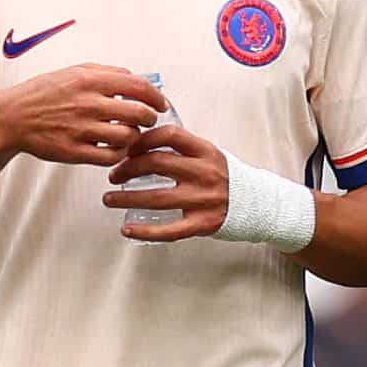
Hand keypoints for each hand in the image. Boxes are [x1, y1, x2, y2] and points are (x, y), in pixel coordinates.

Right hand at [0, 63, 164, 165]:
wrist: (12, 117)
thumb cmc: (42, 94)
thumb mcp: (73, 71)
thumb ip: (106, 72)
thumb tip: (133, 76)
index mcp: (89, 81)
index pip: (138, 86)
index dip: (156, 96)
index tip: (160, 102)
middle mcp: (87, 104)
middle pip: (139, 112)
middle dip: (150, 117)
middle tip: (148, 119)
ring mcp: (81, 129)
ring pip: (128, 136)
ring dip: (135, 136)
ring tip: (129, 134)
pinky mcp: (74, 152)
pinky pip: (110, 157)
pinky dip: (119, 154)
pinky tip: (116, 148)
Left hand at [102, 124, 230, 241]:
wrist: (256, 202)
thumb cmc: (225, 177)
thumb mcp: (209, 155)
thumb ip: (181, 149)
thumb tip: (141, 142)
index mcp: (205, 152)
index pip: (169, 136)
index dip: (143, 139)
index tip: (127, 147)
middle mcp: (204, 173)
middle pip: (157, 164)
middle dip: (127, 168)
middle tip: (113, 174)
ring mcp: (203, 199)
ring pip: (156, 198)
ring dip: (126, 199)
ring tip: (109, 200)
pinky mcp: (202, 223)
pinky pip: (169, 230)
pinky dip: (145, 231)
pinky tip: (127, 229)